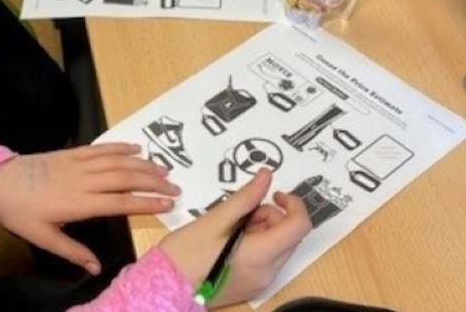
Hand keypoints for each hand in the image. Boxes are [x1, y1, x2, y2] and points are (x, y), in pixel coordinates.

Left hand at [0, 143, 180, 274]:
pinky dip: (120, 147)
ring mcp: (78, 163)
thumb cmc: (20, 212)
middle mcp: (83, 181)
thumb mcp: (42, 237)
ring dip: (143, 164)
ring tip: (164, 169)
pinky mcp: (71, 153)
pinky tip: (136, 148)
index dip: (147, 203)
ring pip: (117, 162)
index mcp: (79, 203)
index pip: (121, 203)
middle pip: (126, 179)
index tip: (169, 203)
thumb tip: (96, 268)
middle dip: (153, 182)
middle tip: (176, 187)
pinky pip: (100, 148)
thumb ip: (72, 251)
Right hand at [157, 169, 310, 307]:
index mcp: (260, 255)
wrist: (165, 284)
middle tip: (242, 212)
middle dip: (271, 217)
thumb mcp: (215, 219)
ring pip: (277, 247)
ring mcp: (260, 282)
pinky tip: (230, 241)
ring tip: (230, 227)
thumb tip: (265, 178)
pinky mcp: (251, 286)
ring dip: (262, 230)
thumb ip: (245, 198)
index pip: (299, 226)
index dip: (293, 204)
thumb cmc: (185, 254)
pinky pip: (266, 260)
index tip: (276, 194)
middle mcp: (266, 272)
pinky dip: (256, 245)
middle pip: (289, 236)